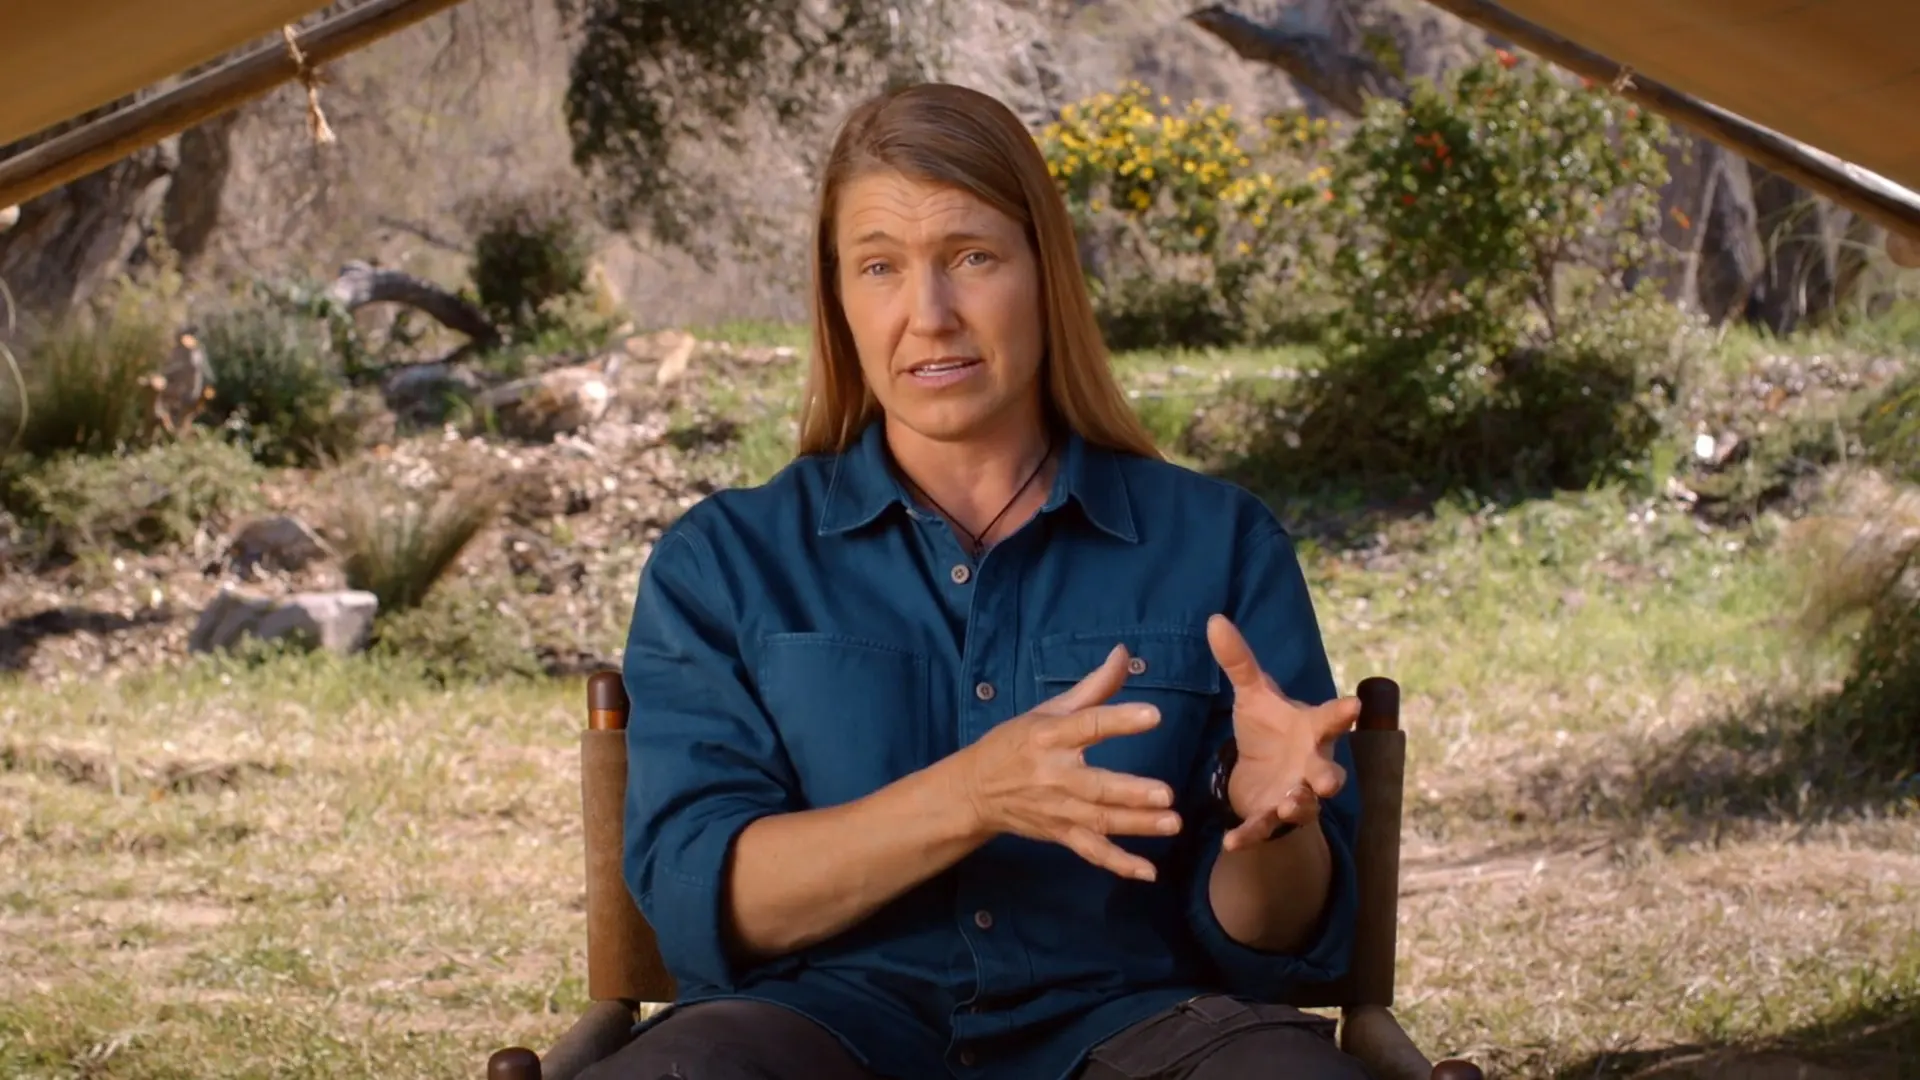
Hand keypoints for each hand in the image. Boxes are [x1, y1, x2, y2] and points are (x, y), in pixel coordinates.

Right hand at [955, 644, 1181, 880]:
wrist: (975, 791)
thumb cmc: (1015, 743)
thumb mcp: (1047, 710)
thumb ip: (1093, 686)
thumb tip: (1124, 653)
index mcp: (1049, 736)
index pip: (1088, 726)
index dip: (1119, 720)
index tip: (1153, 715)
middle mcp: (1053, 775)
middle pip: (1096, 785)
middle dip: (1131, 791)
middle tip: (1165, 794)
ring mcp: (1058, 810)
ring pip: (1100, 821)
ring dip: (1136, 825)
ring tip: (1171, 824)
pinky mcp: (1061, 834)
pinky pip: (1092, 851)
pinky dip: (1118, 864)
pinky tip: (1148, 872)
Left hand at [1206, 615, 1357, 851]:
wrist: (1261, 771)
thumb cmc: (1268, 726)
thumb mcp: (1252, 693)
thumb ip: (1238, 661)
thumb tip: (1214, 619)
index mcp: (1312, 729)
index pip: (1331, 718)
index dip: (1343, 712)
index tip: (1354, 704)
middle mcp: (1311, 764)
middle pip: (1328, 772)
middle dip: (1330, 776)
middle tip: (1330, 780)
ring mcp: (1295, 793)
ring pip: (1305, 805)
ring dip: (1299, 806)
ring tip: (1290, 804)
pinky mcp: (1271, 816)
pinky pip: (1263, 829)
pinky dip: (1250, 835)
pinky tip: (1230, 842)